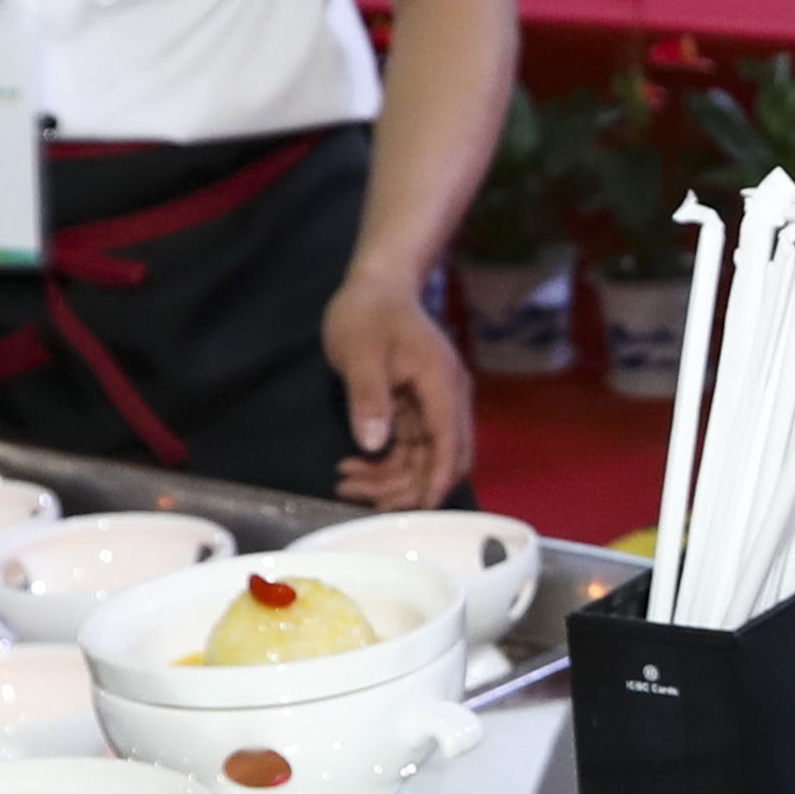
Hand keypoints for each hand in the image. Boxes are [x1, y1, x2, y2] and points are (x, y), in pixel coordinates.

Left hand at [322, 267, 475, 509]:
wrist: (377, 286)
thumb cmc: (368, 313)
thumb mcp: (360, 352)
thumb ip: (368, 397)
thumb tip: (373, 444)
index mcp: (441, 383)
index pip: (448, 440)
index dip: (436, 476)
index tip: (421, 507)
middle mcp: (447, 399)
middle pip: (442, 458)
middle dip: (407, 486)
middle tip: (360, 496)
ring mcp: (434, 406)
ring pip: (423, 459)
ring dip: (391, 479)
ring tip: (346, 484)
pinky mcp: (418, 410)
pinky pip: (409, 449)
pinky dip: (385, 463)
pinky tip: (353, 467)